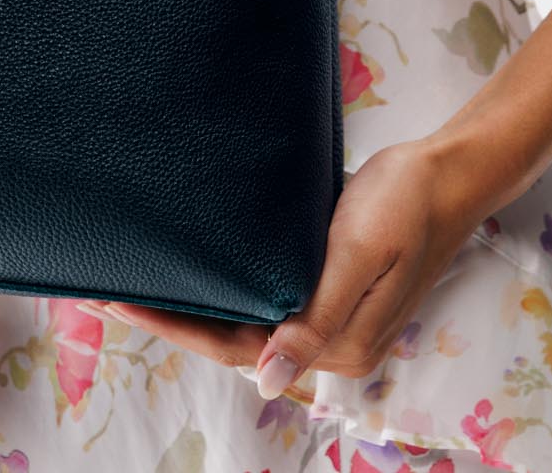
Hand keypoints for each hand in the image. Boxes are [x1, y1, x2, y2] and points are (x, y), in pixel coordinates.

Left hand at [79, 135, 492, 398]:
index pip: (235, 347)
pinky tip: (194, 267)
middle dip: (171, 318)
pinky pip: (261, 296)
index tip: (119, 302)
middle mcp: (328, 342)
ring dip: (192, 303)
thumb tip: (265, 380)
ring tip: (136, 278)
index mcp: (337, 346)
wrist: (444, 171)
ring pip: (243, 319)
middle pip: (232, 340)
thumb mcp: (360, 255)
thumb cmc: (404, 206)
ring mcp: (327, 315)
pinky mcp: (325, 285)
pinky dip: (222, 286)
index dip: (174, 327)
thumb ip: (316, 318)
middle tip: (107, 289)